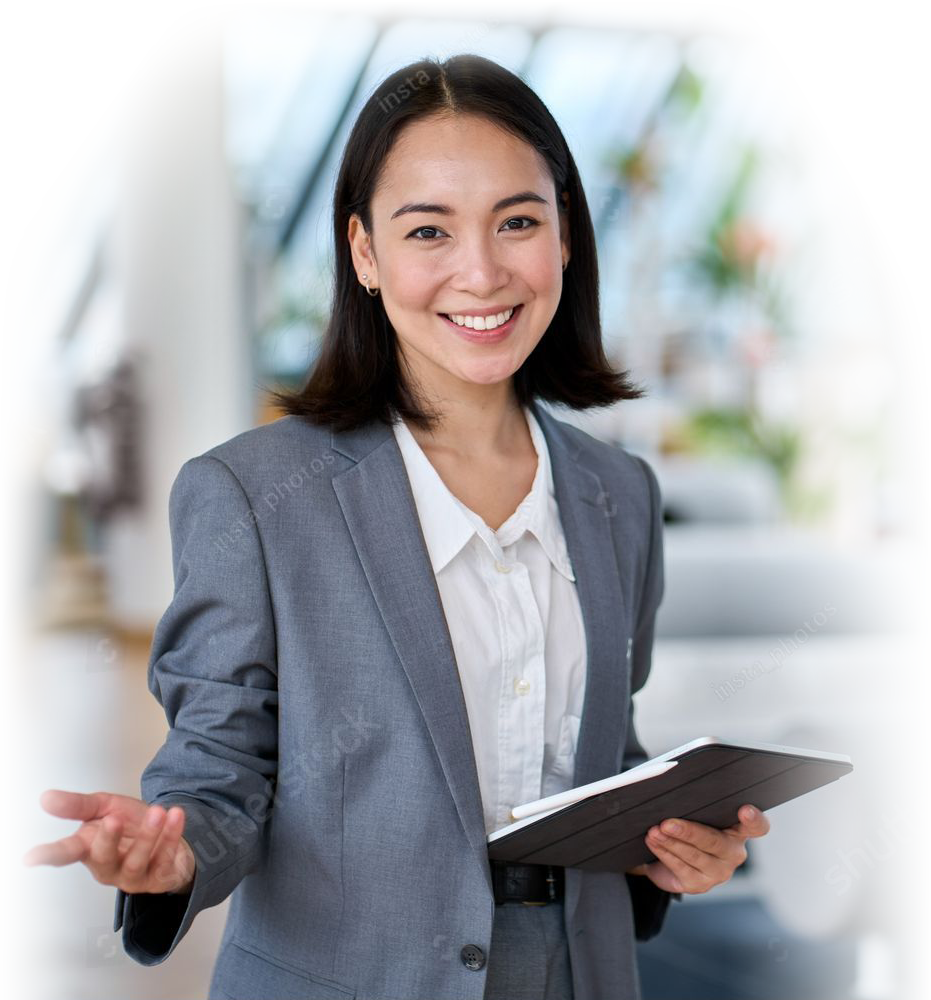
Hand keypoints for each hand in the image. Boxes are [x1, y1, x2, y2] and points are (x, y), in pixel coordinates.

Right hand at [22, 789, 196, 894]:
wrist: (168, 835)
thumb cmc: (131, 825)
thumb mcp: (105, 807)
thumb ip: (77, 805)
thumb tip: (46, 797)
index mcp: (89, 849)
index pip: (64, 854)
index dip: (47, 855)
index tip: (28, 858)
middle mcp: (108, 867)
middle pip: (103, 858)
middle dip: (107, 840)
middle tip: (113, 819)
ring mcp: (133, 876)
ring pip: (136, 861)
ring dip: (147, 837)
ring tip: (157, 811)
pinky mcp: (159, 877)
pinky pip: (165, 858)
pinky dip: (171, 836)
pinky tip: (175, 815)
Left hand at [626, 804, 769, 893]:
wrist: (670, 855)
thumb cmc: (687, 822)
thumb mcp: (694, 811)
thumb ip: (695, 801)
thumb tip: (675, 786)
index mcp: (739, 830)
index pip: (757, 826)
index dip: (754, 819)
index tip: (745, 809)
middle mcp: (733, 852)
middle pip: (715, 842)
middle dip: (688, 831)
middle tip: (667, 822)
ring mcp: (718, 871)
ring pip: (694, 855)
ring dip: (670, 842)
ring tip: (653, 831)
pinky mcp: (699, 884)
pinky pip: (681, 868)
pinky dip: (664, 852)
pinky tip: (653, 842)